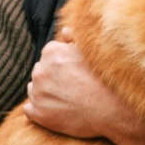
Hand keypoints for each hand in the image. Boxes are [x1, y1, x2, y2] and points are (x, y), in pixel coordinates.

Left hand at [24, 30, 144, 144]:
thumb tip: (65, 31)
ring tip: (67, 100)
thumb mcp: (93, 53)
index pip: (49, 56)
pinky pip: (30, 110)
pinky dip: (40, 111)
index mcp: (51, 52)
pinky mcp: (38, 113)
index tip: (74, 74)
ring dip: (45, 94)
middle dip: (51, 78)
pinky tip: (57, 112)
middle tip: (73, 88)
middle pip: (40, 72)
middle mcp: (40, 70)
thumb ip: (75, 39)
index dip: (62, 66)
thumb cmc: (106, 80)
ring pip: (34, 89)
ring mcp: (38, 93)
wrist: (114, 111)